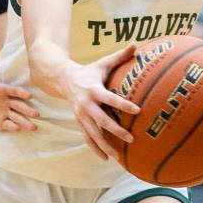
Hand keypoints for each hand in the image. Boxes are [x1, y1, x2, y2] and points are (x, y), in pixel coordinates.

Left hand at [0, 74, 38, 131]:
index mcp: (3, 90)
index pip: (15, 91)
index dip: (22, 93)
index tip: (29, 97)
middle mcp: (7, 102)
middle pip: (20, 106)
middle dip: (28, 110)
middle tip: (37, 115)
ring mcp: (5, 113)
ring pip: (17, 117)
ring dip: (25, 122)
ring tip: (34, 128)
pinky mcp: (0, 122)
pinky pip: (8, 125)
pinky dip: (13, 127)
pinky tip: (18, 129)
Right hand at [63, 45, 140, 159]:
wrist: (64, 80)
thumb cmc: (89, 72)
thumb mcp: (103, 63)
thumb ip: (120, 56)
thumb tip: (136, 44)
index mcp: (94, 90)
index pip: (111, 99)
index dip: (124, 105)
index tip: (138, 110)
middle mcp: (86, 105)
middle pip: (101, 120)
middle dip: (116, 130)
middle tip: (131, 138)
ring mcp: (81, 115)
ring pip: (93, 133)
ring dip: (105, 145)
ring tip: (118, 157)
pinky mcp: (78, 122)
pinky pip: (87, 137)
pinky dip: (95, 148)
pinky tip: (105, 158)